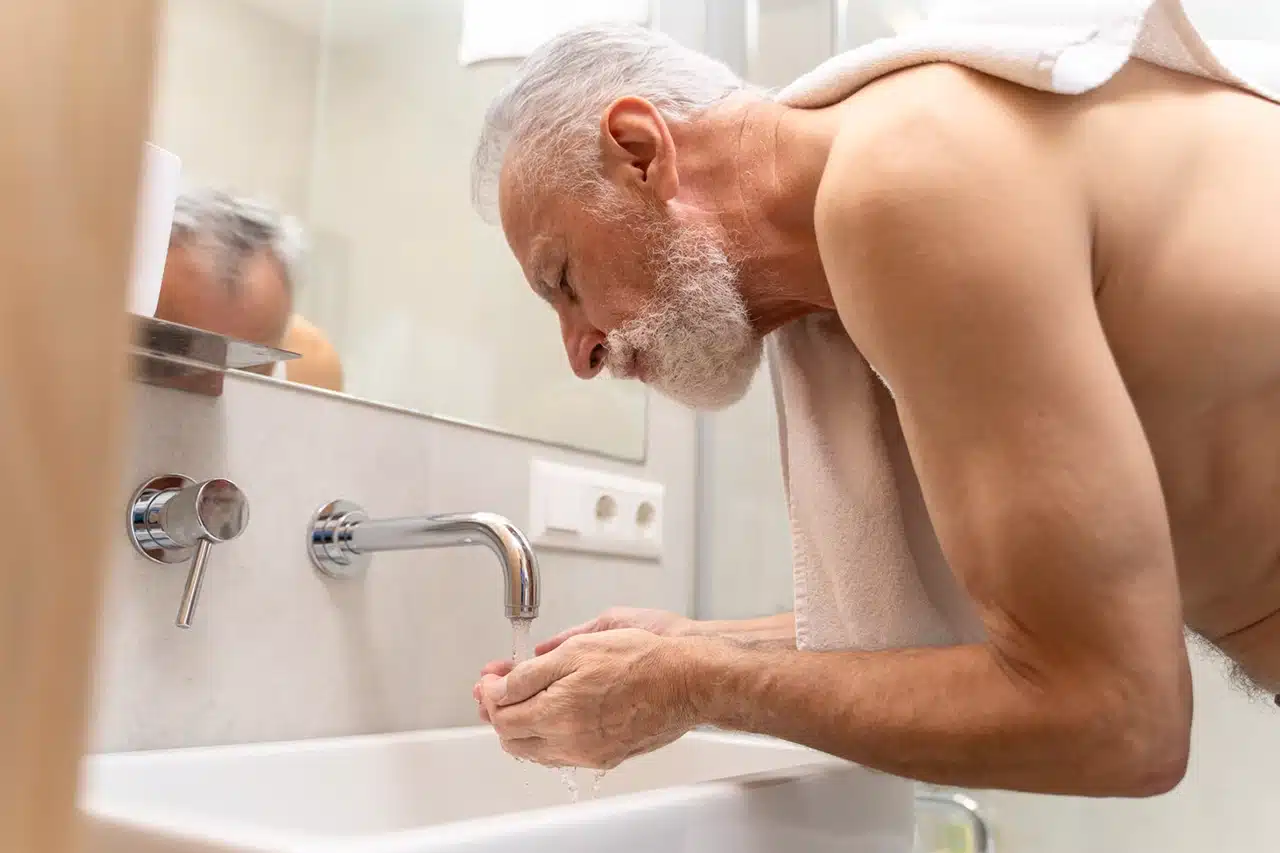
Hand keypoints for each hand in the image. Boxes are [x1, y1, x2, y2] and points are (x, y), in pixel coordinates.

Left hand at [477, 629, 698, 769]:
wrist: (687, 681)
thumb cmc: (642, 659)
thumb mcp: (578, 649)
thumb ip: (532, 672)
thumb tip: (501, 686)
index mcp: (557, 713)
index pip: (502, 715)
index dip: (489, 694)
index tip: (489, 678)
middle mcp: (569, 742)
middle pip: (514, 739)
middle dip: (499, 712)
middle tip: (497, 689)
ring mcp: (588, 754)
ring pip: (537, 751)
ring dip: (522, 726)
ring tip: (523, 700)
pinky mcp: (607, 757)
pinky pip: (563, 755)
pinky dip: (548, 737)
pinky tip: (554, 715)